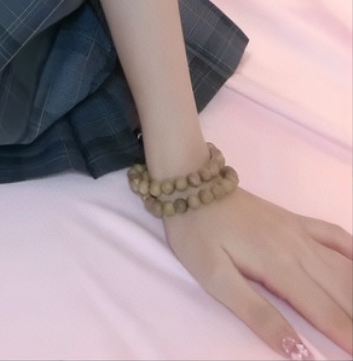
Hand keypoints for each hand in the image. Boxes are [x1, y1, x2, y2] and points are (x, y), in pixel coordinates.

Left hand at [164, 186, 351, 356]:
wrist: (189, 182)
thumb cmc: (197, 234)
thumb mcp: (217, 279)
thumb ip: (259, 315)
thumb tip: (296, 351)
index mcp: (280, 267)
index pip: (325, 310)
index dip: (347, 335)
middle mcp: (299, 248)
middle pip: (341, 290)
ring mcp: (299, 232)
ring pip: (343, 266)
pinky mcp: (295, 221)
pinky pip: (334, 235)